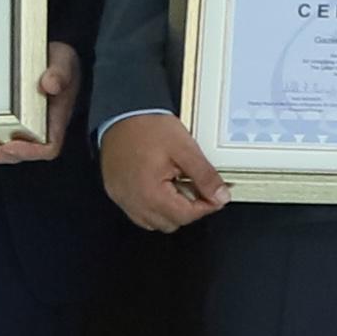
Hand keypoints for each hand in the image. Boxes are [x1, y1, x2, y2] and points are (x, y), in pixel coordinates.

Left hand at [0, 44, 78, 163]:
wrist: (46, 58)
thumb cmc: (58, 62)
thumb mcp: (63, 60)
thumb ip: (60, 72)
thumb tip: (50, 84)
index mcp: (54, 118)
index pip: (47, 146)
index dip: (29, 151)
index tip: (10, 146)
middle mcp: (37, 128)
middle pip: (16, 154)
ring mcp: (19, 127)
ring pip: (0, 151)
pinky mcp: (4, 122)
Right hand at [102, 112, 225, 230]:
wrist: (122, 113)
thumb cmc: (147, 127)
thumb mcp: (185, 149)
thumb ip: (205, 176)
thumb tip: (220, 195)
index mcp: (149, 192)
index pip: (186, 216)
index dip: (207, 206)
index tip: (216, 195)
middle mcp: (132, 200)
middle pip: (171, 223)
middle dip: (189, 209)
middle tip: (197, 187)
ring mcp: (121, 197)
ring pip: (154, 222)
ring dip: (171, 210)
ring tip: (178, 185)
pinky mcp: (116, 191)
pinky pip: (139, 212)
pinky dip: (154, 206)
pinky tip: (162, 187)